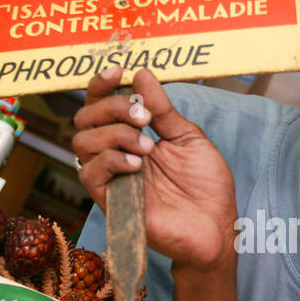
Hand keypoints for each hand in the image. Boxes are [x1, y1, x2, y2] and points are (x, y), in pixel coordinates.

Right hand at [71, 66, 236, 270]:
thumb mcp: (189, 138)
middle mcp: (117, 154)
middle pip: (85, 118)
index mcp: (133, 135)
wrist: (217, 227)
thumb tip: (141, 74)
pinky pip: (89, 174)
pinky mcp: (111, 202)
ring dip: (114, 134)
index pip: (102, 104)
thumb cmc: (206, 187)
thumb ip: (163, 110)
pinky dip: (110, 161)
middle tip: (145, 119)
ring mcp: (112, 178)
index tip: (119, 73)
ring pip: (82, 142)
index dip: (103, 85)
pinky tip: (138, 164)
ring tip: (148, 146)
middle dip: (112, 108)